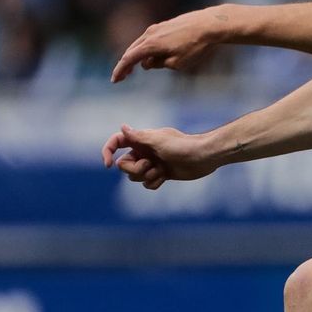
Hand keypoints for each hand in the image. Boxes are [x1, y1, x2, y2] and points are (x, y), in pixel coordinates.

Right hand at [102, 124, 219, 188]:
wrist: (203, 157)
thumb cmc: (182, 146)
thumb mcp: (158, 140)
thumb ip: (139, 136)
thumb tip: (122, 127)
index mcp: (141, 140)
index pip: (117, 142)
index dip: (108, 152)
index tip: (108, 164)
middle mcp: (144, 151)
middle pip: (124, 165)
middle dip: (134, 169)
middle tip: (149, 165)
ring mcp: (152, 163)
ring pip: (135, 177)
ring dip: (146, 176)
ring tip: (161, 170)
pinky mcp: (161, 174)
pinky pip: (147, 184)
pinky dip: (154, 183)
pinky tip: (165, 177)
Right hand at [111, 9, 227, 81]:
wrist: (210, 25)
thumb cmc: (196, 46)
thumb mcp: (178, 63)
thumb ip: (159, 64)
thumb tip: (147, 63)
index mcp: (151, 44)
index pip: (129, 58)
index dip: (120, 70)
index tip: (115, 80)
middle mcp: (150, 33)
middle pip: (132, 50)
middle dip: (126, 64)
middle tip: (122, 77)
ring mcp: (158, 27)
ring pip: (141, 44)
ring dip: (137, 56)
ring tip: (135, 69)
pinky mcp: (166, 25)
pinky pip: (151, 39)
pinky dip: (147, 49)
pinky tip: (151, 57)